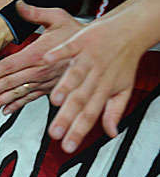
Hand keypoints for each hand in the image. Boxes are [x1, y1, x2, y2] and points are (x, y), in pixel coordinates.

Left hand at [0, 1, 81, 114]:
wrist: (97, 51)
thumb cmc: (76, 34)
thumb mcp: (57, 17)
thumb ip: (35, 14)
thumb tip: (20, 6)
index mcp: (37, 55)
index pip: (9, 66)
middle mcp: (39, 71)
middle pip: (9, 83)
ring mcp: (43, 82)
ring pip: (18, 94)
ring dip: (1, 102)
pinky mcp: (48, 88)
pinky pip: (30, 99)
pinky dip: (17, 106)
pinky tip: (6, 111)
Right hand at [43, 15, 144, 152]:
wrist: (131, 30)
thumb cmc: (124, 60)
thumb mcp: (124, 89)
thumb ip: (114, 112)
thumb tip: (111, 133)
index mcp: (104, 90)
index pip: (90, 116)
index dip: (78, 132)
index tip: (67, 146)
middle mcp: (96, 76)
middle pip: (80, 100)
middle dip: (67, 117)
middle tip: (54, 132)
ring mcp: (88, 59)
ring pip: (75, 76)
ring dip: (65, 87)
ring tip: (54, 101)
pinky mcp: (82, 42)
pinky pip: (69, 48)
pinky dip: (58, 53)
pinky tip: (46, 59)